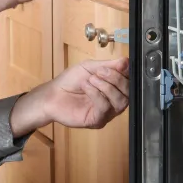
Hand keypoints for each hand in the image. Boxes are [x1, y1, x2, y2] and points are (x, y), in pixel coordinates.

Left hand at [9, 57, 128, 137]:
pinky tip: (87, 87)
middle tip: (100, 72)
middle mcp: (114, 100)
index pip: (130, 81)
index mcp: (114, 86)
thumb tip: (126, 61)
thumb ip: (109, 65)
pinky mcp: (98, 120)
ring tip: (91, 79)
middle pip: (128, 92)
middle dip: (116, 79)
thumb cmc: (70, 81)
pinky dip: (97, 95)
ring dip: (106, 87)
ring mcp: (107, 112)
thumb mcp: (90, 67)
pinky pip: (105, 108)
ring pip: (120, 102)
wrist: (53, 94)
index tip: (119, 65)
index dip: (126, 73)